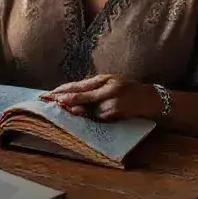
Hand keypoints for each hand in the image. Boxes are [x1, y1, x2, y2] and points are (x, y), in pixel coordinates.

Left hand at [40, 74, 160, 121]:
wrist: (149, 99)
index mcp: (104, 80)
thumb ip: (91, 87)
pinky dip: (89, 117)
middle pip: (80, 98)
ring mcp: (110, 105)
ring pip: (87, 110)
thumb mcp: (109, 81)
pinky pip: (96, 118)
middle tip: (48, 101)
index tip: (49, 93)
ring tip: (62, 108)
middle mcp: (107, 92)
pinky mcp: (114, 115)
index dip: (63, 90)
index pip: (79, 86)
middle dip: (64, 101)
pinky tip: (81, 115)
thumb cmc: (127, 88)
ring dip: (75, 111)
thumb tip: (71, 94)